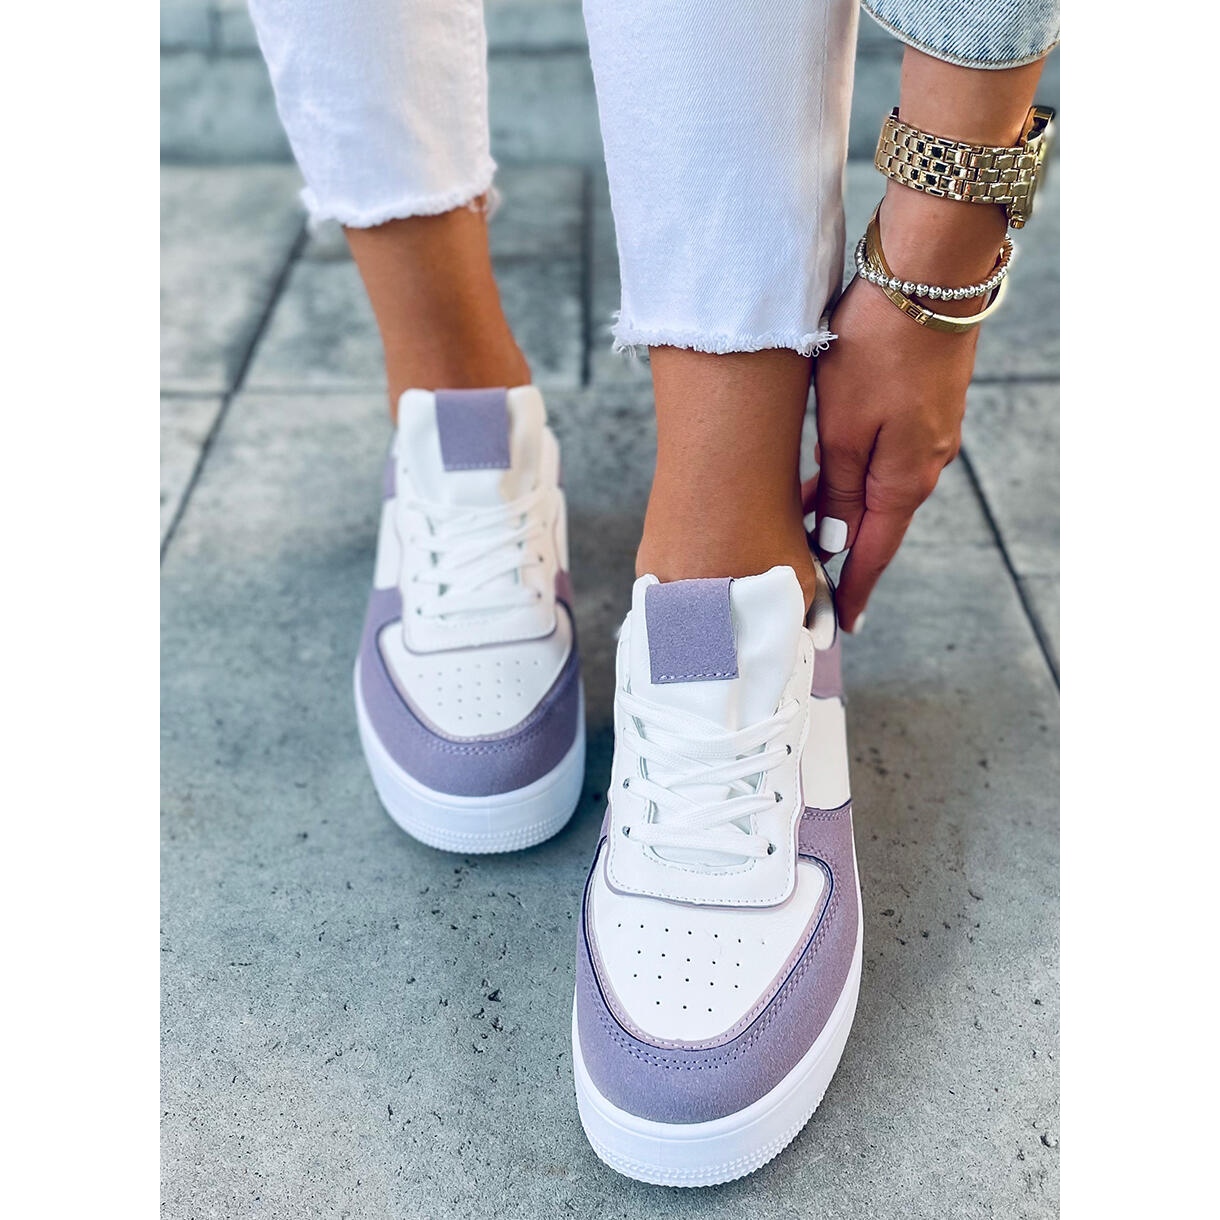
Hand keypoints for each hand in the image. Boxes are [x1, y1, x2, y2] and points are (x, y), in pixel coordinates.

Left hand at [805, 273, 979, 632]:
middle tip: (808, 580)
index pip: (874, 553)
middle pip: (874, 523)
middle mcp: (924, 464)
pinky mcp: (924, 404)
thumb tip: (836, 540)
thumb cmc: (879, 347)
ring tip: (798, 525)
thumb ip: (839, 489)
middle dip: (840, 552)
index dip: (853, 590)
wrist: (930, 273)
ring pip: (876, 487)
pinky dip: (853, 473)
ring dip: (840, 508)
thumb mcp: (844, 427)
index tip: (839, 624)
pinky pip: (884, 456)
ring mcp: (929, 433)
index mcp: (904, 480)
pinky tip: (826, 470)